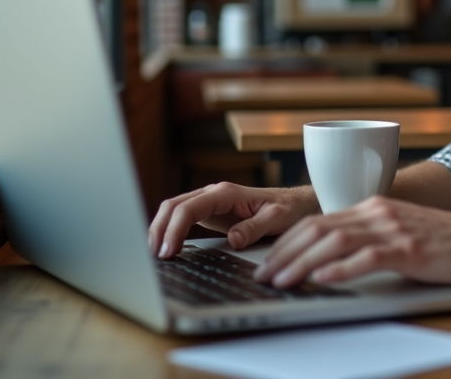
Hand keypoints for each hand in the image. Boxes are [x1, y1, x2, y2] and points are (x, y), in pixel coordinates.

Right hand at [148, 182, 319, 258]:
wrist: (295, 204)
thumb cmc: (287, 209)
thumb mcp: (277, 219)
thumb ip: (255, 227)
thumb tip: (234, 239)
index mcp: (226, 193)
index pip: (189, 208)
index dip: (174, 229)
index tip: (168, 251)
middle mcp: (214, 194)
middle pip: (173, 205)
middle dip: (159, 228)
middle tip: (156, 256)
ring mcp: (210, 202)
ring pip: (174, 209)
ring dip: (161, 228)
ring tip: (155, 254)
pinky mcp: (210, 212)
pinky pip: (182, 217)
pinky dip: (170, 229)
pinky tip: (166, 246)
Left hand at [252, 196, 450, 288]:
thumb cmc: (443, 242)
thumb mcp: (398, 231)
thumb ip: (368, 237)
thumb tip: (330, 258)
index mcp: (372, 207)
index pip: (317, 221)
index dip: (287, 242)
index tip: (268, 262)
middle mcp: (378, 212)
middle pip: (318, 229)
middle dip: (285, 253)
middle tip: (264, 275)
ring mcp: (393, 229)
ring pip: (335, 242)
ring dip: (302, 262)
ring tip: (282, 280)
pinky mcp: (408, 249)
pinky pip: (367, 257)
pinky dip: (340, 269)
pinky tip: (323, 278)